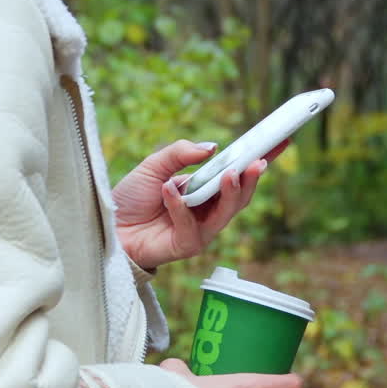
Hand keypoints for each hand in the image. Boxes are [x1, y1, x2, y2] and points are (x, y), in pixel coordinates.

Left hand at [113, 139, 280, 269]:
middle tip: (258, 161)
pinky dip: (179, 206)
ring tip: (230, 175)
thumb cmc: (130, 198)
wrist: (106, 226)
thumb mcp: (154, 166)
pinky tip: (168, 190)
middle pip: (240, 197)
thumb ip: (180, 153)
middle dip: (251, 179)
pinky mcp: (185, 246)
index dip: (259, 159)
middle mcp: (207, 210)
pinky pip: (190, 225)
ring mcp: (199, 230)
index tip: (280, 141)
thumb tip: (212, 147)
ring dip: (230, 193)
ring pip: (226, 213)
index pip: (238, 174)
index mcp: (204, 189)